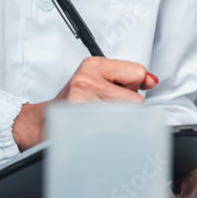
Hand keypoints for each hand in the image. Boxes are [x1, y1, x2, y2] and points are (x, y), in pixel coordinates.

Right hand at [12, 57, 157, 149]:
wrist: (44, 121)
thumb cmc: (76, 101)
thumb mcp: (101, 80)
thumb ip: (129, 77)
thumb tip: (152, 80)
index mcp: (93, 65)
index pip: (138, 73)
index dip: (134, 86)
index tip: (122, 90)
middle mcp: (86, 79)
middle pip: (135, 99)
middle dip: (127, 107)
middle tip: (108, 108)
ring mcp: (81, 100)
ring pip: (126, 117)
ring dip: (119, 121)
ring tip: (101, 118)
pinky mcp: (79, 121)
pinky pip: (113, 130)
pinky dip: (112, 133)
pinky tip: (98, 128)